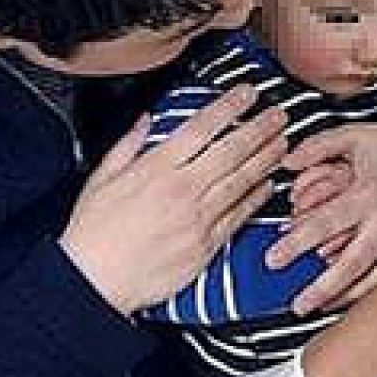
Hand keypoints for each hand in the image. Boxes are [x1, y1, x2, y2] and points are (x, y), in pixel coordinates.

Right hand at [60, 85, 286, 314]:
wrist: (94, 283)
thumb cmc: (93, 235)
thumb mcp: (100, 179)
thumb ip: (128, 145)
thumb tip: (147, 121)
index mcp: (156, 170)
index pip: (201, 128)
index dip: (229, 106)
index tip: (247, 93)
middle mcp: (181, 190)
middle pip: (231, 151)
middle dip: (260, 128)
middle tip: (279, 114)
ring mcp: (198, 218)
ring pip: (242, 181)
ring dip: (266, 159)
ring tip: (283, 142)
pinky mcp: (206, 245)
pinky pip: (239, 216)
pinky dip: (257, 198)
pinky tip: (269, 185)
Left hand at [267, 121, 376, 314]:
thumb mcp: (354, 135)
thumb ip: (317, 147)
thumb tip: (286, 162)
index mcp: (368, 192)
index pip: (324, 224)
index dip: (295, 244)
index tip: (273, 259)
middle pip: (351, 263)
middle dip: (321, 287)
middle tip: (297, 304)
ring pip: (374, 277)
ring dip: (345, 297)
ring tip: (318, 308)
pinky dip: (370, 290)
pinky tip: (350, 298)